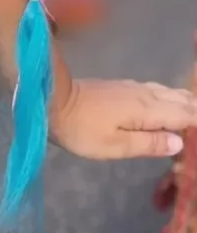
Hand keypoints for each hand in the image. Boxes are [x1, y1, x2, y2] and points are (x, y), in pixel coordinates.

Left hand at [50, 78, 196, 159]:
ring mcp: (130, 87)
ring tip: (192, 114)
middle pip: (178, 99)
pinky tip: (165, 104)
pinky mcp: (119, 86)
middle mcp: (142, 94)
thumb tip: (179, 142)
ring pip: (166, 91)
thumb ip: (149, 143)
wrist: (50, 99)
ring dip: (182, 102)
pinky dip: (167, 98)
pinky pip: (153, 90)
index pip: (184, 113)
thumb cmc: (81, 128)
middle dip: (194, 110)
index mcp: (146, 109)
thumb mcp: (115, 145)